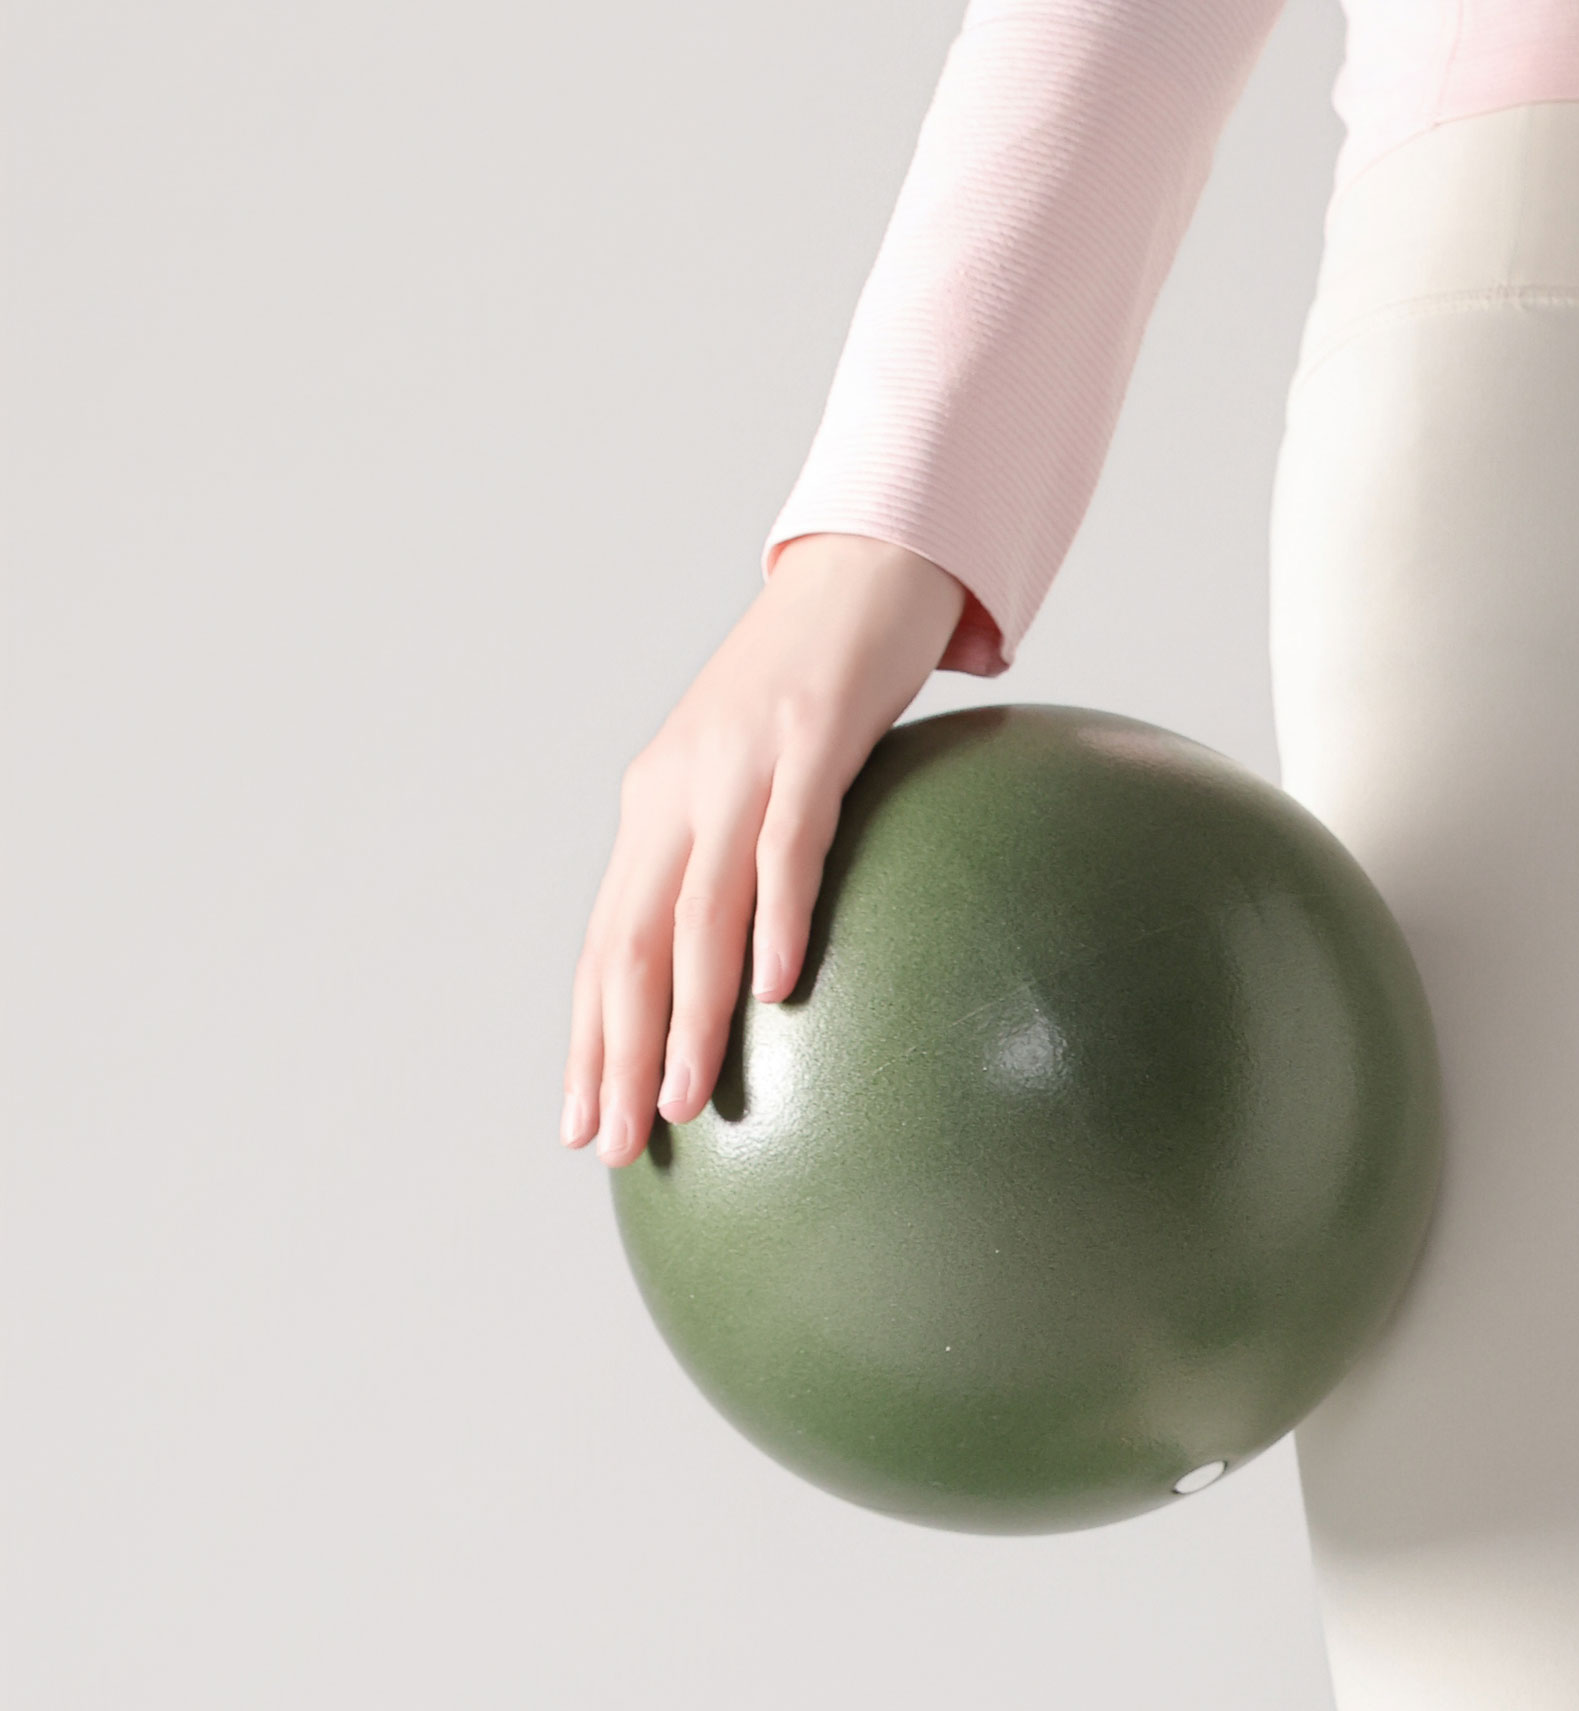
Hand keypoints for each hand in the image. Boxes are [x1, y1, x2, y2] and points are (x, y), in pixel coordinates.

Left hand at [564, 534, 968, 1165]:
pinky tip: (777, 991)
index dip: (587, 1038)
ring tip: (686, 1101)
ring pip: (696, 912)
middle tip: (620, 1143)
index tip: (582, 1127)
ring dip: (685, 1016)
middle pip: (630, 942)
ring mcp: (741, 766)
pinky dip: (776, 919)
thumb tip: (750, 976)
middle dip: (617, 1053)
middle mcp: (677, 790)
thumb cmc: (821, 690)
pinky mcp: (812, 742)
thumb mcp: (763, 782)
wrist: (863, 568)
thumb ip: (742, 867)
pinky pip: (788, 846)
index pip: (604, 942)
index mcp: (655, 807)